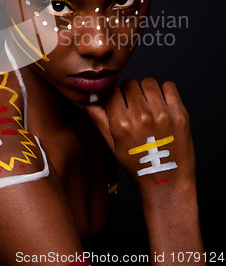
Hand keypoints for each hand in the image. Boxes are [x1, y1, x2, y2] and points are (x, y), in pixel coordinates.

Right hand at [84, 78, 195, 194]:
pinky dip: (165, 92)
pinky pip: (169, 86)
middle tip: (135, 108)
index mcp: (121, 124)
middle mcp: (141, 116)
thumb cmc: (138, 166)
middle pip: (130, 83)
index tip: (119, 104)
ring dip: (146, 91)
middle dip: (130, 93)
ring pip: (148, 82)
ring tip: (149, 106)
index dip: (115, 97)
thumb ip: (99, 119)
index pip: (113, 91)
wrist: (167, 183)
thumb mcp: (112, 145)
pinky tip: (162, 106)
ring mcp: (162, 114)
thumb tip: (85, 100)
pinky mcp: (180, 114)